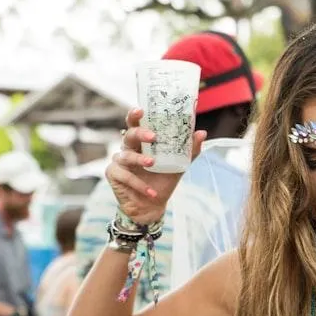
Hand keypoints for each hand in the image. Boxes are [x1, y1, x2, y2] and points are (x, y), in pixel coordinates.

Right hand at [106, 108, 206, 224]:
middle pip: (129, 135)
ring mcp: (119, 161)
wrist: (152, 206)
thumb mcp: (179, 165)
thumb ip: (189, 150)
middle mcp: (128, 149)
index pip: (136, 124)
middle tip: (152, 136)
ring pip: (126, 156)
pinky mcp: (114, 175)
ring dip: (140, 160)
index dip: (135, 115)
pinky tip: (151, 192)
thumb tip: (202, 133)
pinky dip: (140, 185)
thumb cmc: (162, 181)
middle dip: (139, 133)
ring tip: (152, 164)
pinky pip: (126, 176)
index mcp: (141, 143)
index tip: (141, 109)